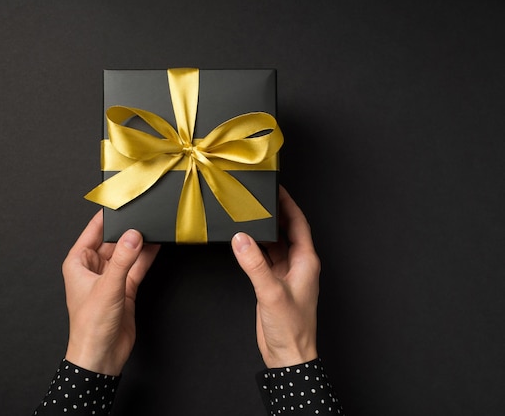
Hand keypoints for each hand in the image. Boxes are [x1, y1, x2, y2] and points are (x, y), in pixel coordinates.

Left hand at [62, 210, 159, 374]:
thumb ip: (123, 260)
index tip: (120, 201)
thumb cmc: (90, 327)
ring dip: (139, 242)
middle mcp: (94, 268)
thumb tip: (134, 236)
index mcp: (78, 263)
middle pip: (113, 240)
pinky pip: (137, 266)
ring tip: (154, 226)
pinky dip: (147, 256)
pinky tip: (156, 245)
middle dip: (128, 229)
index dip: (106, 216)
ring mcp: (111, 277)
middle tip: (143, 213)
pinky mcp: (125, 288)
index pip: (93, 231)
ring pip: (127, 252)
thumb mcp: (107, 287)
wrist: (101, 357)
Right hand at [231, 186, 319, 367]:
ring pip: (275, 244)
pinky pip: (265, 259)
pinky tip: (244, 243)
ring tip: (249, 215)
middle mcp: (298, 265)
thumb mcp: (271, 293)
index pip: (299, 224)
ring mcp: (285, 274)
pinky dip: (255, 249)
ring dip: (264, 231)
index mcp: (306, 262)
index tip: (277, 189)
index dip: (289, 205)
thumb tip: (241, 238)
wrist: (288, 356)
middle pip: (287, 231)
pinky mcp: (273, 284)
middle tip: (258, 198)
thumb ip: (254, 265)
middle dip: (274, 214)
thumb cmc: (291, 329)